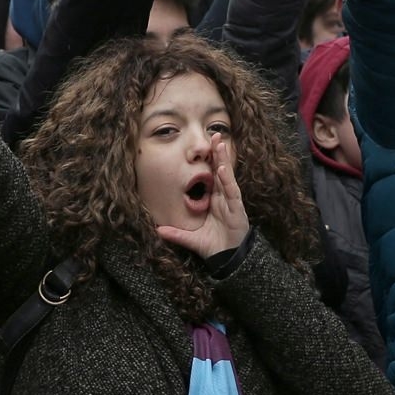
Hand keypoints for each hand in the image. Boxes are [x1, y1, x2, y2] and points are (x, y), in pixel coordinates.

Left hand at [156, 134, 249, 257]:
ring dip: (224, 160)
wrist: (228, 260)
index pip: (211, 176)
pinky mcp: (237, 209)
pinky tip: (223, 169)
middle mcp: (223, 197)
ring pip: (227, 177)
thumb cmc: (213, 246)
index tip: (204, 146)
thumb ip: (176, 233)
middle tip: (214, 134)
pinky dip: (228, 181)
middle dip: (218, 153)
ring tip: (220, 144)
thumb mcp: (190, 238)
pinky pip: (232, 192)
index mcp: (213, 200)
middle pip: (220, 170)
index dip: (209, 161)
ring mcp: (231, 202)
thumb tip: (157, 230)